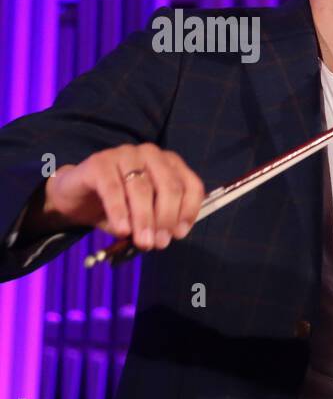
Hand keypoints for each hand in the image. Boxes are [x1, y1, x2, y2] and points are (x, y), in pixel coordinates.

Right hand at [36, 143, 204, 250]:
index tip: (179, 234)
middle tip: (160, 243)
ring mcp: (125, 154)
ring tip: (143, 242)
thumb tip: (167, 237)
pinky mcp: (100, 162)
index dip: (188, 211)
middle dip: (166, 219)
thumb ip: (158, 221)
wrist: (76, 197)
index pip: (191, 185)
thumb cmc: (118, 206)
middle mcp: (151, 154)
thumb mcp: (144, 215)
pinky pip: (113, 189)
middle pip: (169, 187)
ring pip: (142, 189)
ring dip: (144, 220)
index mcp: (169, 164)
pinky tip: (121, 230)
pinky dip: (119, 212)